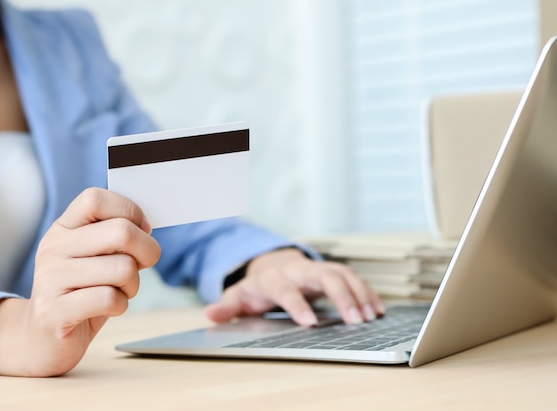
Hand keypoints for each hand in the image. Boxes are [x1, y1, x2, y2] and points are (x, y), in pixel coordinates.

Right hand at [0, 188, 160, 375]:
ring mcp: (50, 279)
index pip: (96, 199)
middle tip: (142, 265)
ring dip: (133, 284)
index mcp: (64, 228)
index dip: (129, 210)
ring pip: (123, 268)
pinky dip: (120, 305)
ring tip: (119, 291)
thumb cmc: (82, 291)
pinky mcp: (54, 312)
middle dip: (147, 250)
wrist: (41, 337)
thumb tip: (146, 227)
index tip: (141, 229)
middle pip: (121, 232)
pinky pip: (109, 298)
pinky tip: (109, 308)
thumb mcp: (96, 257)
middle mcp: (53, 248)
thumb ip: (116, 237)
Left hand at [205, 248, 384, 325]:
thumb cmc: (258, 285)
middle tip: (356, 320)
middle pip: (324, 276)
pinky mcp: (332, 272)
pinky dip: (367, 292)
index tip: (310, 323)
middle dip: (341, 297)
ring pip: (343, 274)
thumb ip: (227, 307)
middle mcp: (300, 270)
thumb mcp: (239, 296)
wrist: (274, 264)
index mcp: (276, 278)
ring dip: (359, 294)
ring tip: (371, 317)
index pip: (287, 290)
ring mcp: (318, 269)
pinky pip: (353, 278)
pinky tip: (377, 309)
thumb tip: (210, 314)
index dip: (298, 305)